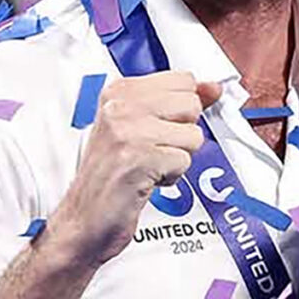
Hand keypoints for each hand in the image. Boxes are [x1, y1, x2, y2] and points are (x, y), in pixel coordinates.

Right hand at [50, 71, 219, 265]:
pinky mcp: (138, 158)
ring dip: (177, 157)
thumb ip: (179, 105)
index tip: (158, 127)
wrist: (84, 218)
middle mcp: (120, 106)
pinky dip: (171, 176)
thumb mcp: (142, 128)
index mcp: (120, 91)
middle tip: (152, 150)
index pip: (184, 80)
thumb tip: (214, 87)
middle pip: (192, 105)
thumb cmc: (112, 174)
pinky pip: (184, 161)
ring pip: (192, 135)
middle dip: (182, 134)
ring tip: (148, 166)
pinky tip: (145, 180)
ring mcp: (127, 131)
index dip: (181, 111)